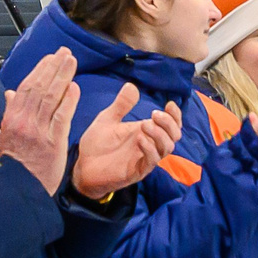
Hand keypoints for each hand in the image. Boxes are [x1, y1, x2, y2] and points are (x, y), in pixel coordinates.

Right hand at [0, 51, 79, 194]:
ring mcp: (38, 131)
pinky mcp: (52, 142)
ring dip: (62, 76)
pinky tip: (75, 87)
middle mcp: (24, 121)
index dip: (39, 70)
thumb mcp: (7, 135)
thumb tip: (11, 92)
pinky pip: (62, 116)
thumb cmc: (15, 163)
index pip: (25, 87)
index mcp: (11, 119)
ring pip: (51, 97)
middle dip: (53, 67)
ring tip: (71, 61)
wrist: (18, 189)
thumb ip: (11, 112)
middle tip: (65, 52)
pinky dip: (69, 100)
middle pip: (39, 87)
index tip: (50, 57)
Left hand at [71, 85, 178, 199]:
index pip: (171, 124)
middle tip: (155, 114)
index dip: (175, 115)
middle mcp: (149, 145)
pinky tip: (139, 139)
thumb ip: (121, 105)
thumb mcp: (108, 119)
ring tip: (145, 125)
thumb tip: (132, 86)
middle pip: (174, 136)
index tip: (169, 104)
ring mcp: (145, 159)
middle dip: (169, 123)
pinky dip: (149, 148)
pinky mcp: (138, 171)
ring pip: (167, 148)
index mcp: (145, 132)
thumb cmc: (97, 144)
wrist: (83, 166)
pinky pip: (152, 161)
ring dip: (160, 135)